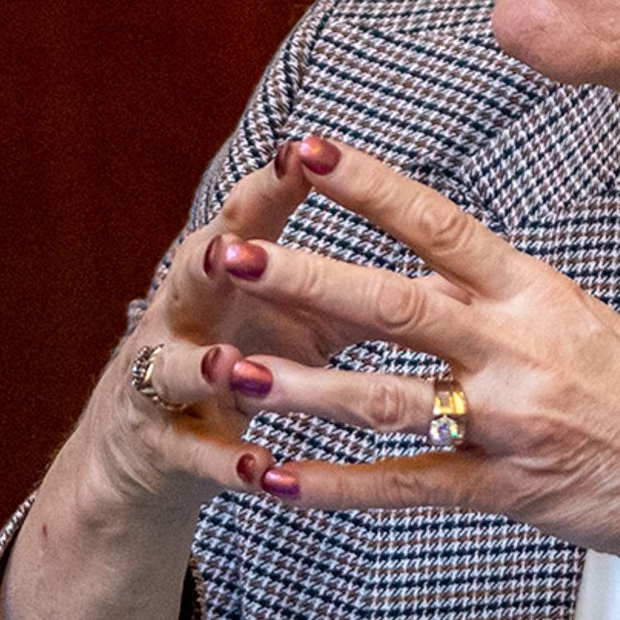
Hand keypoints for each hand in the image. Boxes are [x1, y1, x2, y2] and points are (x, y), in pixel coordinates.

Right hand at [69, 141, 354, 526]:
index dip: (275, 184)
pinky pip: (190, 450)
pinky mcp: (160, 439)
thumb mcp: (307, 323)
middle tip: (234, 248)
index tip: (306, 151)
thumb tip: (463, 276)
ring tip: (231, 366)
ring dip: (204, 367)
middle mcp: (187, 310)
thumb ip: (368, 298)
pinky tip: (257, 469)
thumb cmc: (248, 358)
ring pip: (177, 366)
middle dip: (215, 259)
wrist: (155, 438)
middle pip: (196, 274)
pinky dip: (222, 460)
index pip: (251, 213)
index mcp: (228, 268)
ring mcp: (163, 375)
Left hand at [203, 136, 619, 619]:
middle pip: (393, 304)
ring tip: (226, 372)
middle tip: (226, 252)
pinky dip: (337, 486)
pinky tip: (276, 480)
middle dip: (303, 278)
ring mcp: (508, 425)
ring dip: (299, 389)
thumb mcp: (582, 322)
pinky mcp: (504, 492)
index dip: (369, 185)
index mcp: (536, 295)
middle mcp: (518, 350)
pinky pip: (406, 490)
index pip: (439, 224)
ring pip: (385, 402)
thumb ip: (500, 300)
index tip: (304, 148)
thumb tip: (431, 269)